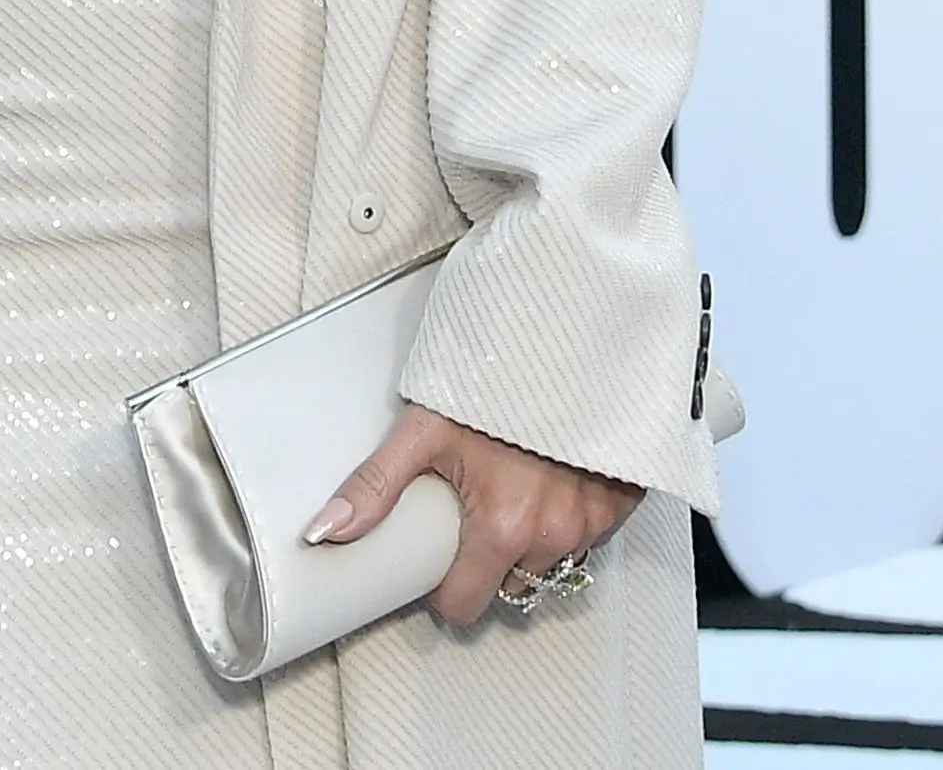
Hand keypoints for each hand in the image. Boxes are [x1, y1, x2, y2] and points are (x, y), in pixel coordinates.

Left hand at [305, 401, 635, 629]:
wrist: (562, 338)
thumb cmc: (494, 380)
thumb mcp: (425, 429)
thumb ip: (375, 485)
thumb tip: (323, 531)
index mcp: (503, 528)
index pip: (466, 604)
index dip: (444, 588)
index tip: (436, 562)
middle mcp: (554, 535)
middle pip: (509, 587)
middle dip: (488, 565)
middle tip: (472, 518)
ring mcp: (592, 523)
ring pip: (550, 564)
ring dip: (530, 544)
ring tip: (511, 494)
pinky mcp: (619, 504)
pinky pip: (588, 537)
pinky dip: (567, 521)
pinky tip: (549, 484)